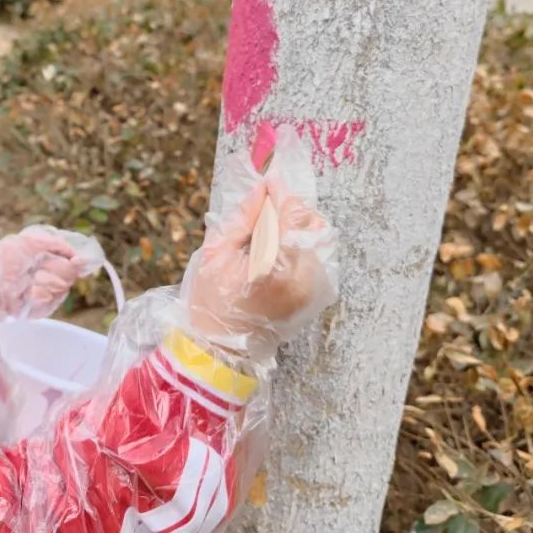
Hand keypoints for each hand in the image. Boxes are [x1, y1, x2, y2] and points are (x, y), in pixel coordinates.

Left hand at [0, 227, 89, 318]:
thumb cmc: (5, 255)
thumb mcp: (32, 241)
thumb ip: (57, 244)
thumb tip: (78, 257)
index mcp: (48, 264)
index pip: (72, 267)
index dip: (76, 264)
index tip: (76, 260)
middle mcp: (48, 281)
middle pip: (69, 277)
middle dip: (54, 269)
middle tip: (37, 268)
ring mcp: (42, 297)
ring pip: (61, 289)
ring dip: (45, 280)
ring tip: (29, 279)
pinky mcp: (35, 311)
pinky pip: (49, 301)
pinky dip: (39, 293)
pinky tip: (28, 291)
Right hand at [183, 147, 337, 349]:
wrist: (223, 349)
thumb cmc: (212, 301)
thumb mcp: (214, 255)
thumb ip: (242, 219)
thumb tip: (261, 189)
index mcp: (274, 266)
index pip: (292, 214)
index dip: (282, 193)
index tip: (270, 182)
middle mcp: (302, 278)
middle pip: (313, 224)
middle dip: (293, 210)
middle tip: (268, 209)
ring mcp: (313, 290)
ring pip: (320, 240)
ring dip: (299, 227)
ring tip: (272, 232)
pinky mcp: (316, 298)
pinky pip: (320, 259)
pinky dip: (303, 247)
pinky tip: (280, 251)